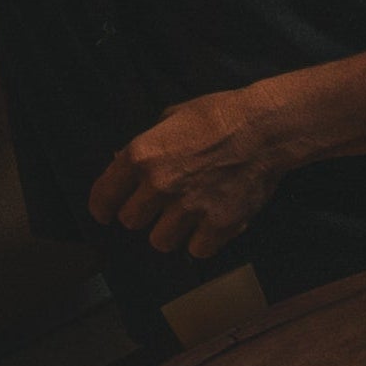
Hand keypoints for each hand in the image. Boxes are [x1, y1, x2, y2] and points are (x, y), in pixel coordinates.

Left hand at [87, 84, 294, 260]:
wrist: (264, 128)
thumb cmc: (215, 115)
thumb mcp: (169, 117)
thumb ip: (145, 145)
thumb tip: (120, 161)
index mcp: (141, 155)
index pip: (104, 195)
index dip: (101, 208)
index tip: (103, 214)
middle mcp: (159, 185)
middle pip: (131, 222)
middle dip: (141, 215)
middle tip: (156, 208)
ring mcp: (188, 208)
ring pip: (160, 242)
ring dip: (169, 233)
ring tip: (183, 218)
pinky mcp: (218, 225)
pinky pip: (197, 251)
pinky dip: (201, 242)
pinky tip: (208, 226)